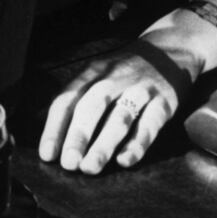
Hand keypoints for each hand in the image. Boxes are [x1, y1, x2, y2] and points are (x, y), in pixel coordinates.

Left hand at [38, 39, 196, 174]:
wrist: (170, 50)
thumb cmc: (124, 72)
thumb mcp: (99, 75)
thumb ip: (80, 99)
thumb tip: (55, 137)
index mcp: (92, 72)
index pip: (68, 98)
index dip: (55, 126)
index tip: (46, 154)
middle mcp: (114, 78)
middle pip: (91, 107)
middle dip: (77, 136)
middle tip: (68, 163)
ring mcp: (140, 89)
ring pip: (119, 117)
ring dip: (103, 144)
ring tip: (90, 167)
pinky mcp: (165, 101)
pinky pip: (150, 125)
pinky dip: (137, 144)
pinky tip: (125, 161)